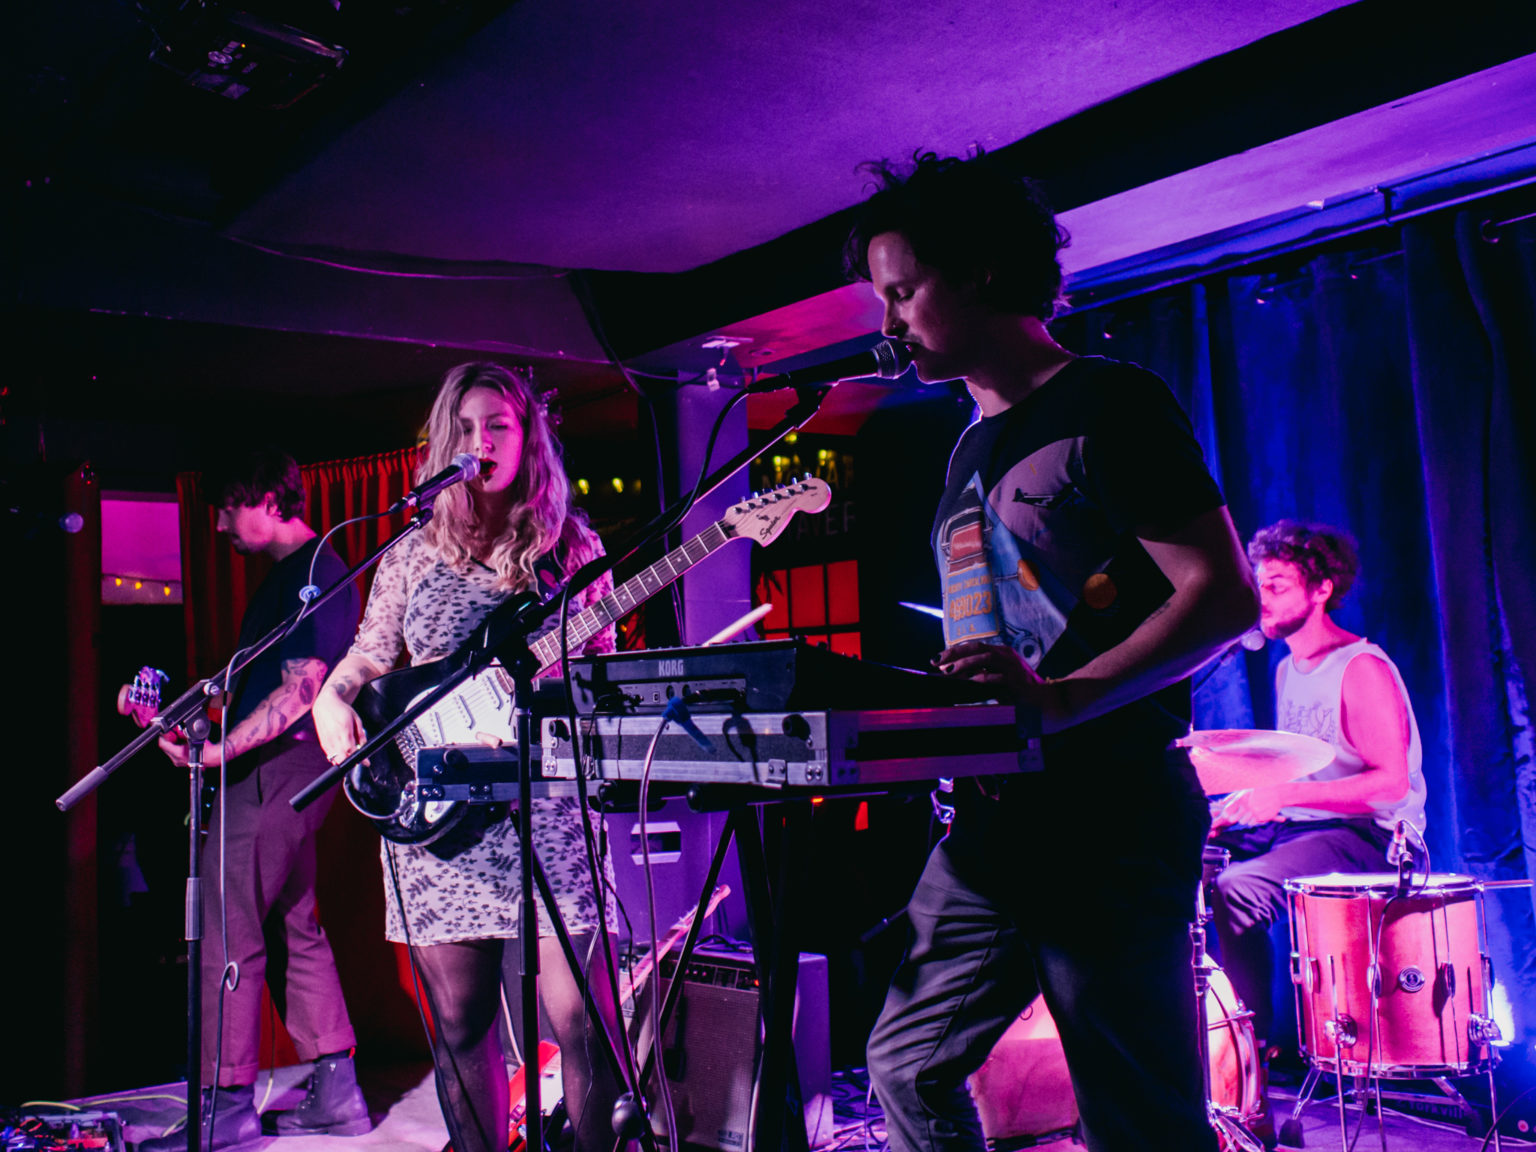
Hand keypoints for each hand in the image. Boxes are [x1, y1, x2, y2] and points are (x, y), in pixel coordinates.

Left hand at [157, 730, 223, 768]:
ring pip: (170, 749)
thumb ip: (182, 733)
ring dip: (173, 741)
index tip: (165, 730)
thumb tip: (175, 729)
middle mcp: (176, 759)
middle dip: (169, 737)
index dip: (163, 736)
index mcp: (178, 754)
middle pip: (166, 746)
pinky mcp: (181, 761)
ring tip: (181, 735)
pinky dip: (177, 745)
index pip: (163, 744)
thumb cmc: (207, 749)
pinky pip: (174, 752)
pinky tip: (183, 741)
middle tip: (174, 731)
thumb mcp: (193, 736)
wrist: (214, 756)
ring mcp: (178, 761)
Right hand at [313, 690, 368, 766]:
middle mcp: (334, 737)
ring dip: (344, 762)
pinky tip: (343, 754)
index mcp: (344, 730)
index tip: (367, 762)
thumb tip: (364, 746)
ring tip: (351, 757)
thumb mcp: (356, 719)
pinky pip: (330, 756)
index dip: (359, 758)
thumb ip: (360, 733)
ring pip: (335, 759)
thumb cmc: (343, 710)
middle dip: (352, 762)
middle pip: (342, 757)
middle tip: (359, 760)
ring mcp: (327, 741)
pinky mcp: (323, 743)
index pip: (351, 749)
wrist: (325, 705)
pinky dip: (337, 759)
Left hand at [933, 640, 1069, 725]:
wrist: (1049, 705)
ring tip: (948, 672)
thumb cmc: (1021, 694)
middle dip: (954, 654)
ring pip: (985, 659)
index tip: (937, 659)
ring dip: (965, 664)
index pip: (974, 646)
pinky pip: (995, 678)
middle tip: (938, 663)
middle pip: (977, 648)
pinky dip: (980, 680)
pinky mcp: (1016, 684)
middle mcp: (1007, 657)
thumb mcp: (999, 681)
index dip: (954, 651)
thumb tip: (954, 675)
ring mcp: (1013, 669)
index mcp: (1002, 654)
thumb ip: (981, 675)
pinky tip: (968, 684)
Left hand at [1210, 786, 1287, 831]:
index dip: (1225, 814)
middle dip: (1233, 818)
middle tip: (1236, 816)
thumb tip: (1221, 802)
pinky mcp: (1260, 817)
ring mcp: (1254, 812)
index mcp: (1241, 798)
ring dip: (1244, 819)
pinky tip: (1255, 815)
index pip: (1227, 809)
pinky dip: (1252, 821)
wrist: (1276, 794)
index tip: (1225, 815)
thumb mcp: (1244, 791)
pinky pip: (1251, 823)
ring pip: (1242, 822)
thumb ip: (1232, 797)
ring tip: (1248, 813)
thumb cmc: (1258, 792)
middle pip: (1233, 818)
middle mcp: (1246, 806)